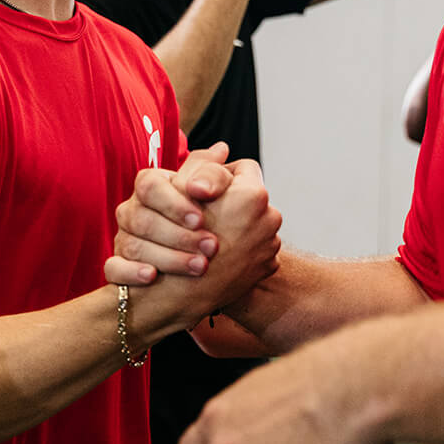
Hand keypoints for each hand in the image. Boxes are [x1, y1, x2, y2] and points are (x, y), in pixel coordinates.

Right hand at [107, 143, 233, 285]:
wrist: (203, 267)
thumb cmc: (207, 220)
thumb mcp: (214, 193)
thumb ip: (214, 174)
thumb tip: (221, 150)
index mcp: (151, 187)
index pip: (149, 185)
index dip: (174, 203)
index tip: (201, 219)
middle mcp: (133, 210)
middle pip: (140, 218)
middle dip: (179, 235)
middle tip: (212, 247)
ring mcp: (124, 238)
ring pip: (131, 245)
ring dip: (167, 257)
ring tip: (200, 267)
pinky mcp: (119, 266)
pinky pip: (113, 268)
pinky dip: (131, 272)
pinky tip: (152, 276)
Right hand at [178, 158, 283, 318]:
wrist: (177, 294)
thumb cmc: (172, 240)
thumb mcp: (179, 192)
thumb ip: (202, 167)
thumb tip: (222, 149)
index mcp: (252, 194)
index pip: (243, 167)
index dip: (220, 177)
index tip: (203, 191)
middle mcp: (270, 217)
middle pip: (250, 197)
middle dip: (230, 203)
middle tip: (206, 216)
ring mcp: (271, 245)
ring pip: (253, 223)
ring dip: (235, 227)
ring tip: (211, 240)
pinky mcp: (267, 267)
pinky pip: (255, 248)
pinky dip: (240, 250)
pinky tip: (219, 256)